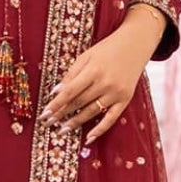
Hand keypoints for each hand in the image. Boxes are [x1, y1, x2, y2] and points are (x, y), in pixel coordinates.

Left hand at [39, 24, 150, 143]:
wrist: (136, 43)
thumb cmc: (107, 48)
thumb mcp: (87, 56)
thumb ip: (71, 74)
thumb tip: (55, 92)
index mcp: (93, 70)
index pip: (70, 92)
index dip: (56, 104)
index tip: (44, 114)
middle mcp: (105, 83)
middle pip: (79, 103)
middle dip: (62, 114)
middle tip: (48, 123)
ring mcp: (116, 92)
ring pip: (92, 112)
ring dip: (76, 122)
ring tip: (62, 130)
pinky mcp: (125, 99)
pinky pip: (111, 118)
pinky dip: (100, 129)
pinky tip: (88, 138)